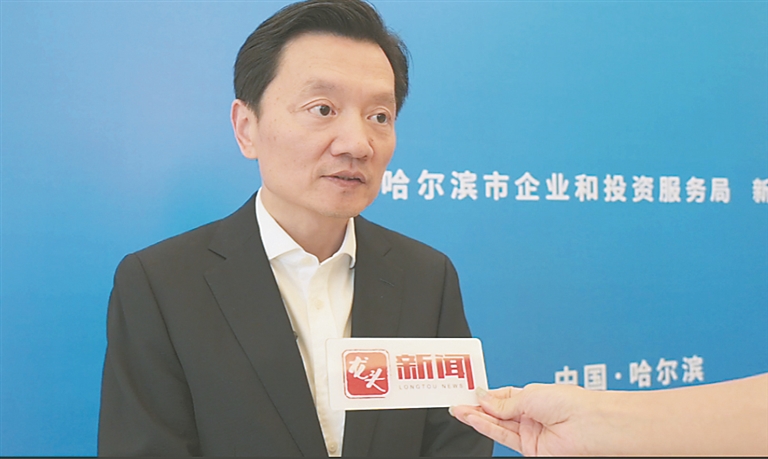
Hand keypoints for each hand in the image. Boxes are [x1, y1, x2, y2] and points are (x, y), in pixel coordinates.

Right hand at [450, 384, 598, 455]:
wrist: (590, 427)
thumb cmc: (572, 404)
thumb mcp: (531, 395)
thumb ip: (503, 401)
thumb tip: (483, 396)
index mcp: (535, 397)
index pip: (503, 396)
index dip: (486, 394)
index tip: (469, 390)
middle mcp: (532, 416)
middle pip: (498, 411)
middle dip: (477, 406)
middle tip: (457, 400)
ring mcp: (530, 433)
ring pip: (497, 424)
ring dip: (477, 417)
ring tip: (459, 410)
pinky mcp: (530, 449)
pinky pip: (503, 436)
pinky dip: (487, 427)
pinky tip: (474, 419)